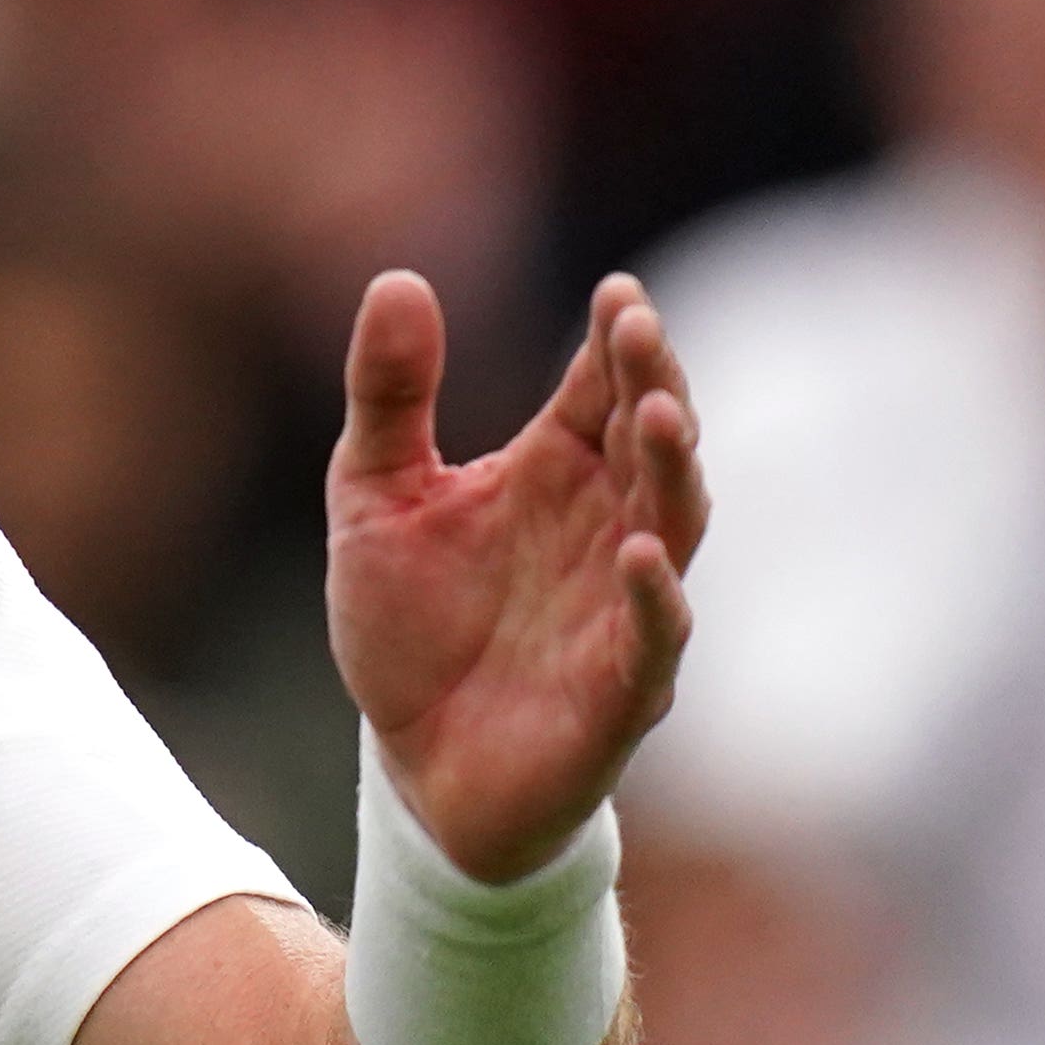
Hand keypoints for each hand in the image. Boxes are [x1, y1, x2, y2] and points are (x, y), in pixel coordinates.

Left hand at [326, 269, 707, 883]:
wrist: (411, 767)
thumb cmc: (408, 625)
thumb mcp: (372, 494)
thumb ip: (389, 393)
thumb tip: (399, 277)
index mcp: (554, 473)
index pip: (600, 390)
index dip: (615, 342)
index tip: (617, 291)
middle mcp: (602, 529)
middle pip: (648, 444)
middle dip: (652, 384)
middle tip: (639, 328)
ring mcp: (620, 609)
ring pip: (671, 527)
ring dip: (671, 471)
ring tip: (658, 413)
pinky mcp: (619, 692)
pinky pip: (652, 641)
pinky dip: (654, 599)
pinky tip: (642, 557)